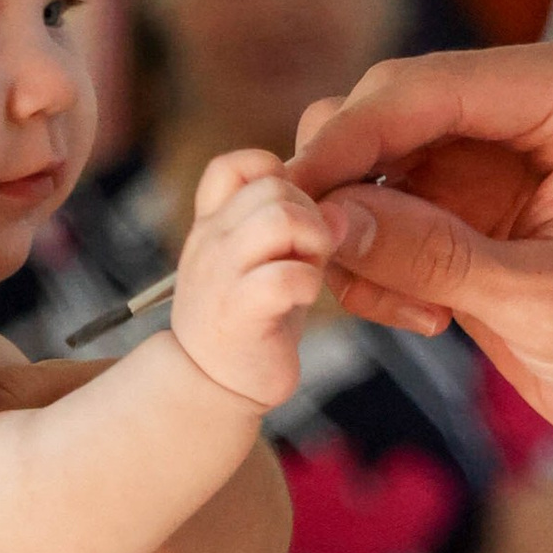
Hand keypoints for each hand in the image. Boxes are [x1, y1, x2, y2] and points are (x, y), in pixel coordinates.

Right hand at [172, 147, 337, 408]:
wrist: (210, 386)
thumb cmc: (252, 317)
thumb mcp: (271, 258)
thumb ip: (302, 227)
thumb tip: (342, 209)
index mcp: (215, 220)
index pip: (238, 165)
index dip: (280, 175)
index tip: (300, 215)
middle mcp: (210, 238)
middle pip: (272, 184)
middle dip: (310, 211)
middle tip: (314, 252)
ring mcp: (219, 274)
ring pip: (278, 219)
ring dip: (313, 241)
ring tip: (310, 270)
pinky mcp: (237, 312)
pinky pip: (283, 276)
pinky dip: (307, 283)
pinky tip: (303, 299)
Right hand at [291, 39, 552, 479]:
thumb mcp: (548, 307)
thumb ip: (435, 256)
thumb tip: (326, 219)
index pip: (430, 87)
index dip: (349, 139)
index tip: (289, 198)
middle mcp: (540, 93)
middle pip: (388, 107)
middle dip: (344, 185)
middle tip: (316, 264)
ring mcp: (500, 139)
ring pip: (372, 153)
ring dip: (356, 230)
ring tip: (405, 311)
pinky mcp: (473, 187)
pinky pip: (382, 200)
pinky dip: (373, 255)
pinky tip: (419, 314)